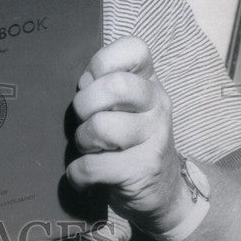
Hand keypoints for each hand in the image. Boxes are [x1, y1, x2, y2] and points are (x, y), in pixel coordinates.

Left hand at [65, 37, 191, 235]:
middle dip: (85, 104)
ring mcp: (155, 137)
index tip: (92, 82)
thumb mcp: (122, 105)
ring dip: (82, 140)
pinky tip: (83, 175)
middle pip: (116, 86)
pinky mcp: (143, 170)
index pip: (135, 48)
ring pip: (101, 127)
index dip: (102, 63)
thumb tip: (81, 84)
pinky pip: (93, 166)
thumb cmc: (127, 139)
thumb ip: (103, 85)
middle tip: (84, 119)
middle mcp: (158, 104)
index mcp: (150, 81)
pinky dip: (78, 173)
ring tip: (89, 147)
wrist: (162, 192)